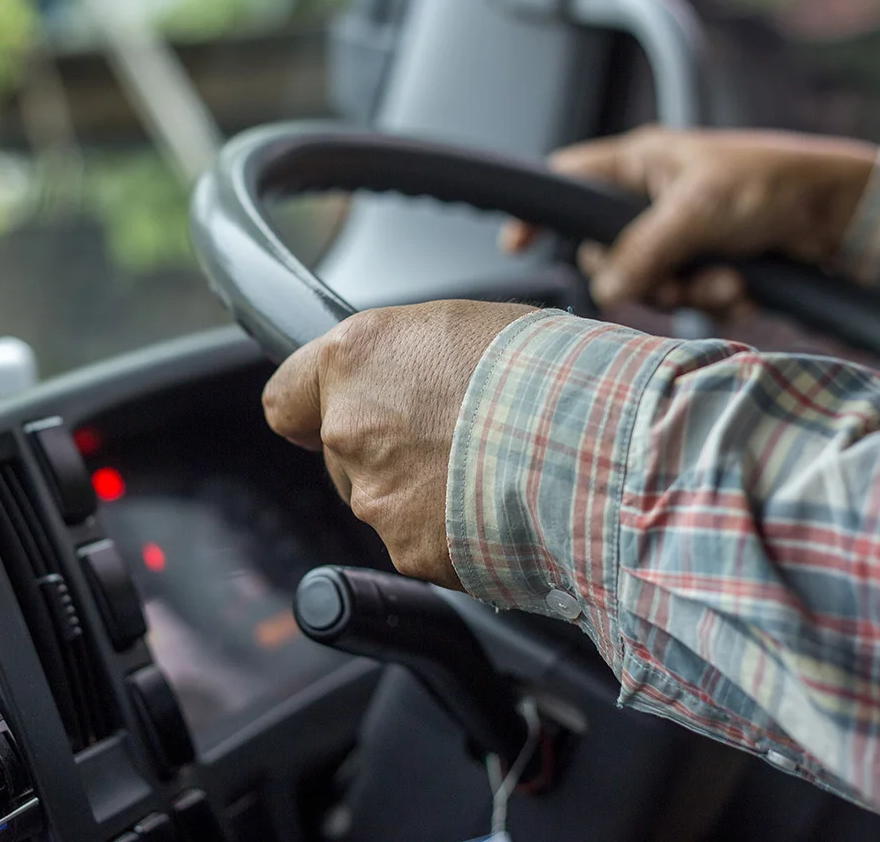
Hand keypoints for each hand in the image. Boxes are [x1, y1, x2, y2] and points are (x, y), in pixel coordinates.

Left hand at [262, 300, 535, 590]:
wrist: (593, 442)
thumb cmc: (545, 371)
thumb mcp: (463, 327)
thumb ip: (406, 359)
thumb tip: (404, 377)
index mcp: (356, 360)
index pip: (286, 399)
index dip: (308, 411)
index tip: (321, 419)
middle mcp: (351, 428)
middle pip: (344, 454)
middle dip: (388, 451)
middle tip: (455, 436)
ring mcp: (377, 496)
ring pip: (384, 501)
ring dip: (424, 494)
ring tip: (491, 470)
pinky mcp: (410, 551)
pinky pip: (422, 544)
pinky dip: (454, 534)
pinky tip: (498, 508)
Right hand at [499, 126, 877, 311]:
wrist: (846, 215)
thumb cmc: (774, 182)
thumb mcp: (697, 211)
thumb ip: (643, 250)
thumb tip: (604, 288)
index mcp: (640, 163)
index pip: (568, 182)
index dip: (540, 213)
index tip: (516, 246)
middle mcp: (654, 199)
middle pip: (608, 252)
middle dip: (643, 276)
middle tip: (673, 278)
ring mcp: (681, 234)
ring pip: (651, 283)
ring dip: (689, 291)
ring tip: (729, 278)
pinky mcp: (710, 263)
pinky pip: (689, 297)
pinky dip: (717, 298)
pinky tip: (747, 285)